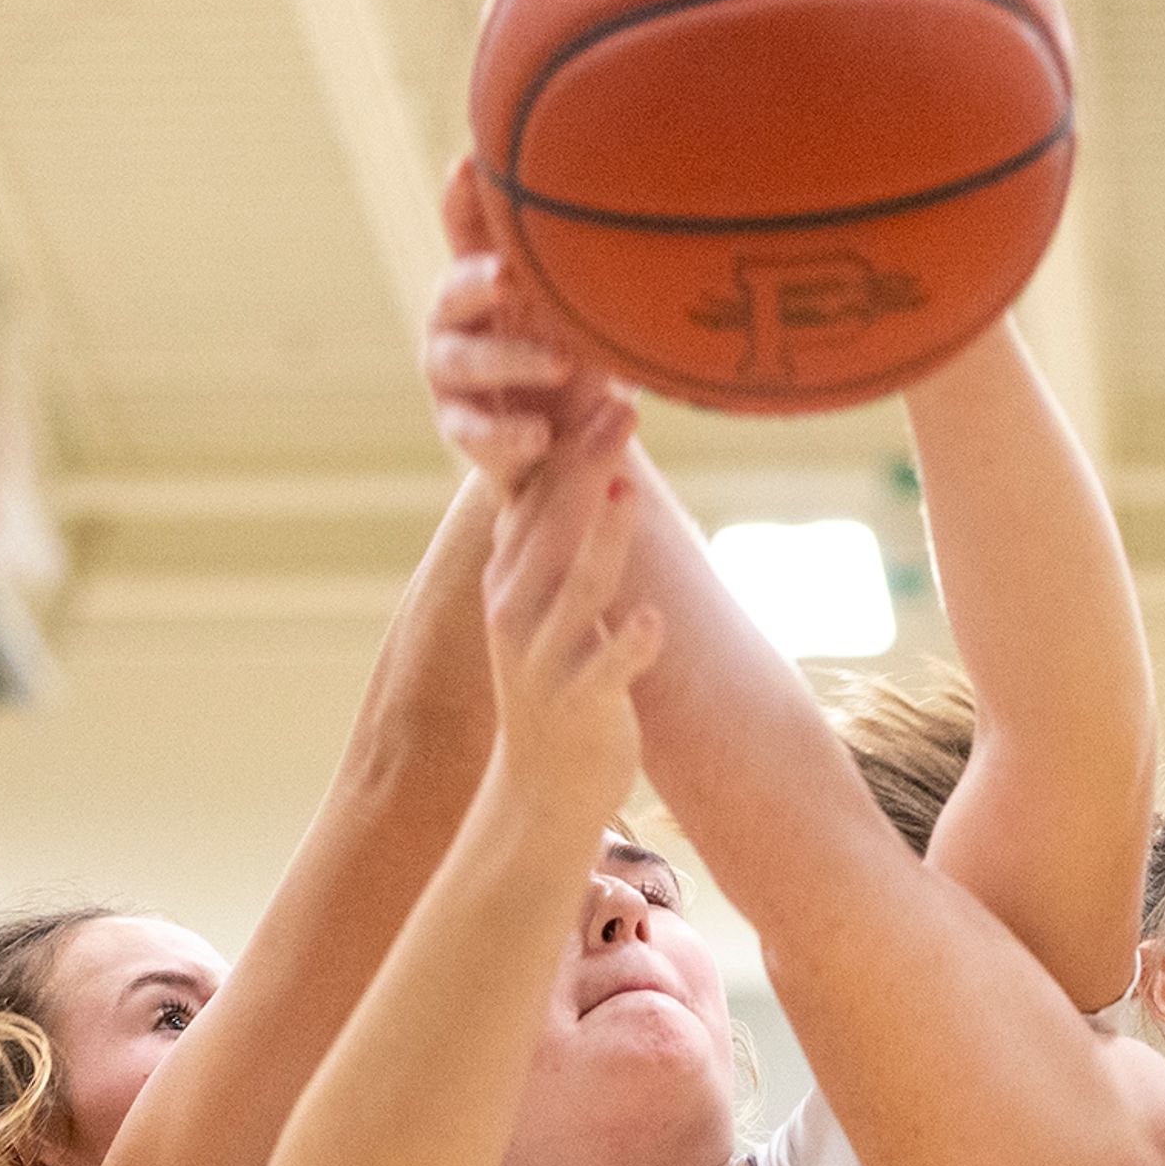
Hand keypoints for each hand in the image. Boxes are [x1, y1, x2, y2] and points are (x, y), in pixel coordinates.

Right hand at [429, 156, 623, 490]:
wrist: (559, 445)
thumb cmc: (576, 358)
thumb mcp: (591, 316)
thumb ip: (599, 280)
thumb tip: (655, 229)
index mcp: (485, 278)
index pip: (466, 229)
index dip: (463, 196)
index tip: (470, 161)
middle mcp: (455, 320)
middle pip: (452, 290)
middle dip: (478, 279)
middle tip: (511, 275)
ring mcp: (450, 373)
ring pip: (462, 359)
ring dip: (510, 357)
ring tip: (562, 362)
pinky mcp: (458, 426)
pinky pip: (472, 432)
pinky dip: (506, 433)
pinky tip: (540, 435)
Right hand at [482, 403, 656, 822]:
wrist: (544, 786)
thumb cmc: (561, 680)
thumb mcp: (548, 603)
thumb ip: (559, 540)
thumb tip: (585, 464)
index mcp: (512, 576)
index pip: (534, 493)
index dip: (563, 437)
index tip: (595, 378)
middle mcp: (518, 610)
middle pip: (551, 524)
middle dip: (584, 463)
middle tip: (619, 404)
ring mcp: (544, 659)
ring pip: (575, 589)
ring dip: (603, 538)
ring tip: (628, 491)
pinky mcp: (579, 705)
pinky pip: (605, 669)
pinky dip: (628, 644)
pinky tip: (652, 621)